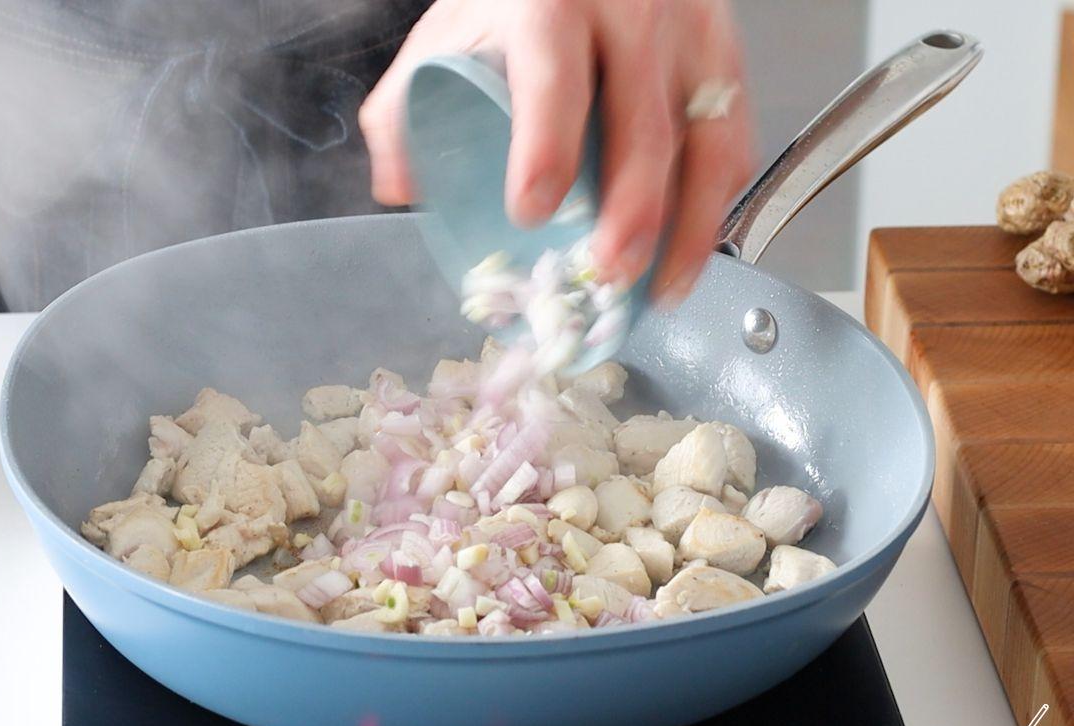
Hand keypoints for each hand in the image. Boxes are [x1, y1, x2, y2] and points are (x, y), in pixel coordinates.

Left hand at [359, 0, 756, 302]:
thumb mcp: (452, 31)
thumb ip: (407, 104)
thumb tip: (402, 186)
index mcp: (551, 3)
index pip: (554, 82)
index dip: (546, 150)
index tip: (530, 212)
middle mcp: (632, 14)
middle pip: (643, 126)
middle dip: (631, 213)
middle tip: (608, 272)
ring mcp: (690, 37)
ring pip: (707, 143)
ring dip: (689, 227)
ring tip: (662, 286)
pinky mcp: (725, 60)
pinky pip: (733, 141)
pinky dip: (717, 201)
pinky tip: (692, 244)